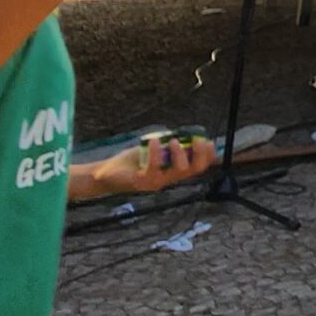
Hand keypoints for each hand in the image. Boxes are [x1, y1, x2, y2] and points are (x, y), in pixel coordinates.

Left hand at [79, 133, 216, 196]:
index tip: (209, 142)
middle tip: (198, 140)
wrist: (106, 175)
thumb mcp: (152, 152)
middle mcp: (167, 179)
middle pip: (193, 170)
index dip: (207, 156)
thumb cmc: (130, 162)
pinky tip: (152, 141)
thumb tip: (181, 133)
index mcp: (172, 172)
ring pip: (178, 171)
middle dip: (200, 155)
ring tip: (172, 141)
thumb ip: (166, 146)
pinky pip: (154, 168)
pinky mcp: (142, 181)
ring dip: (179, 154)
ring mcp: (156, 182)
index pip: (197, 168)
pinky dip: (155, 152)